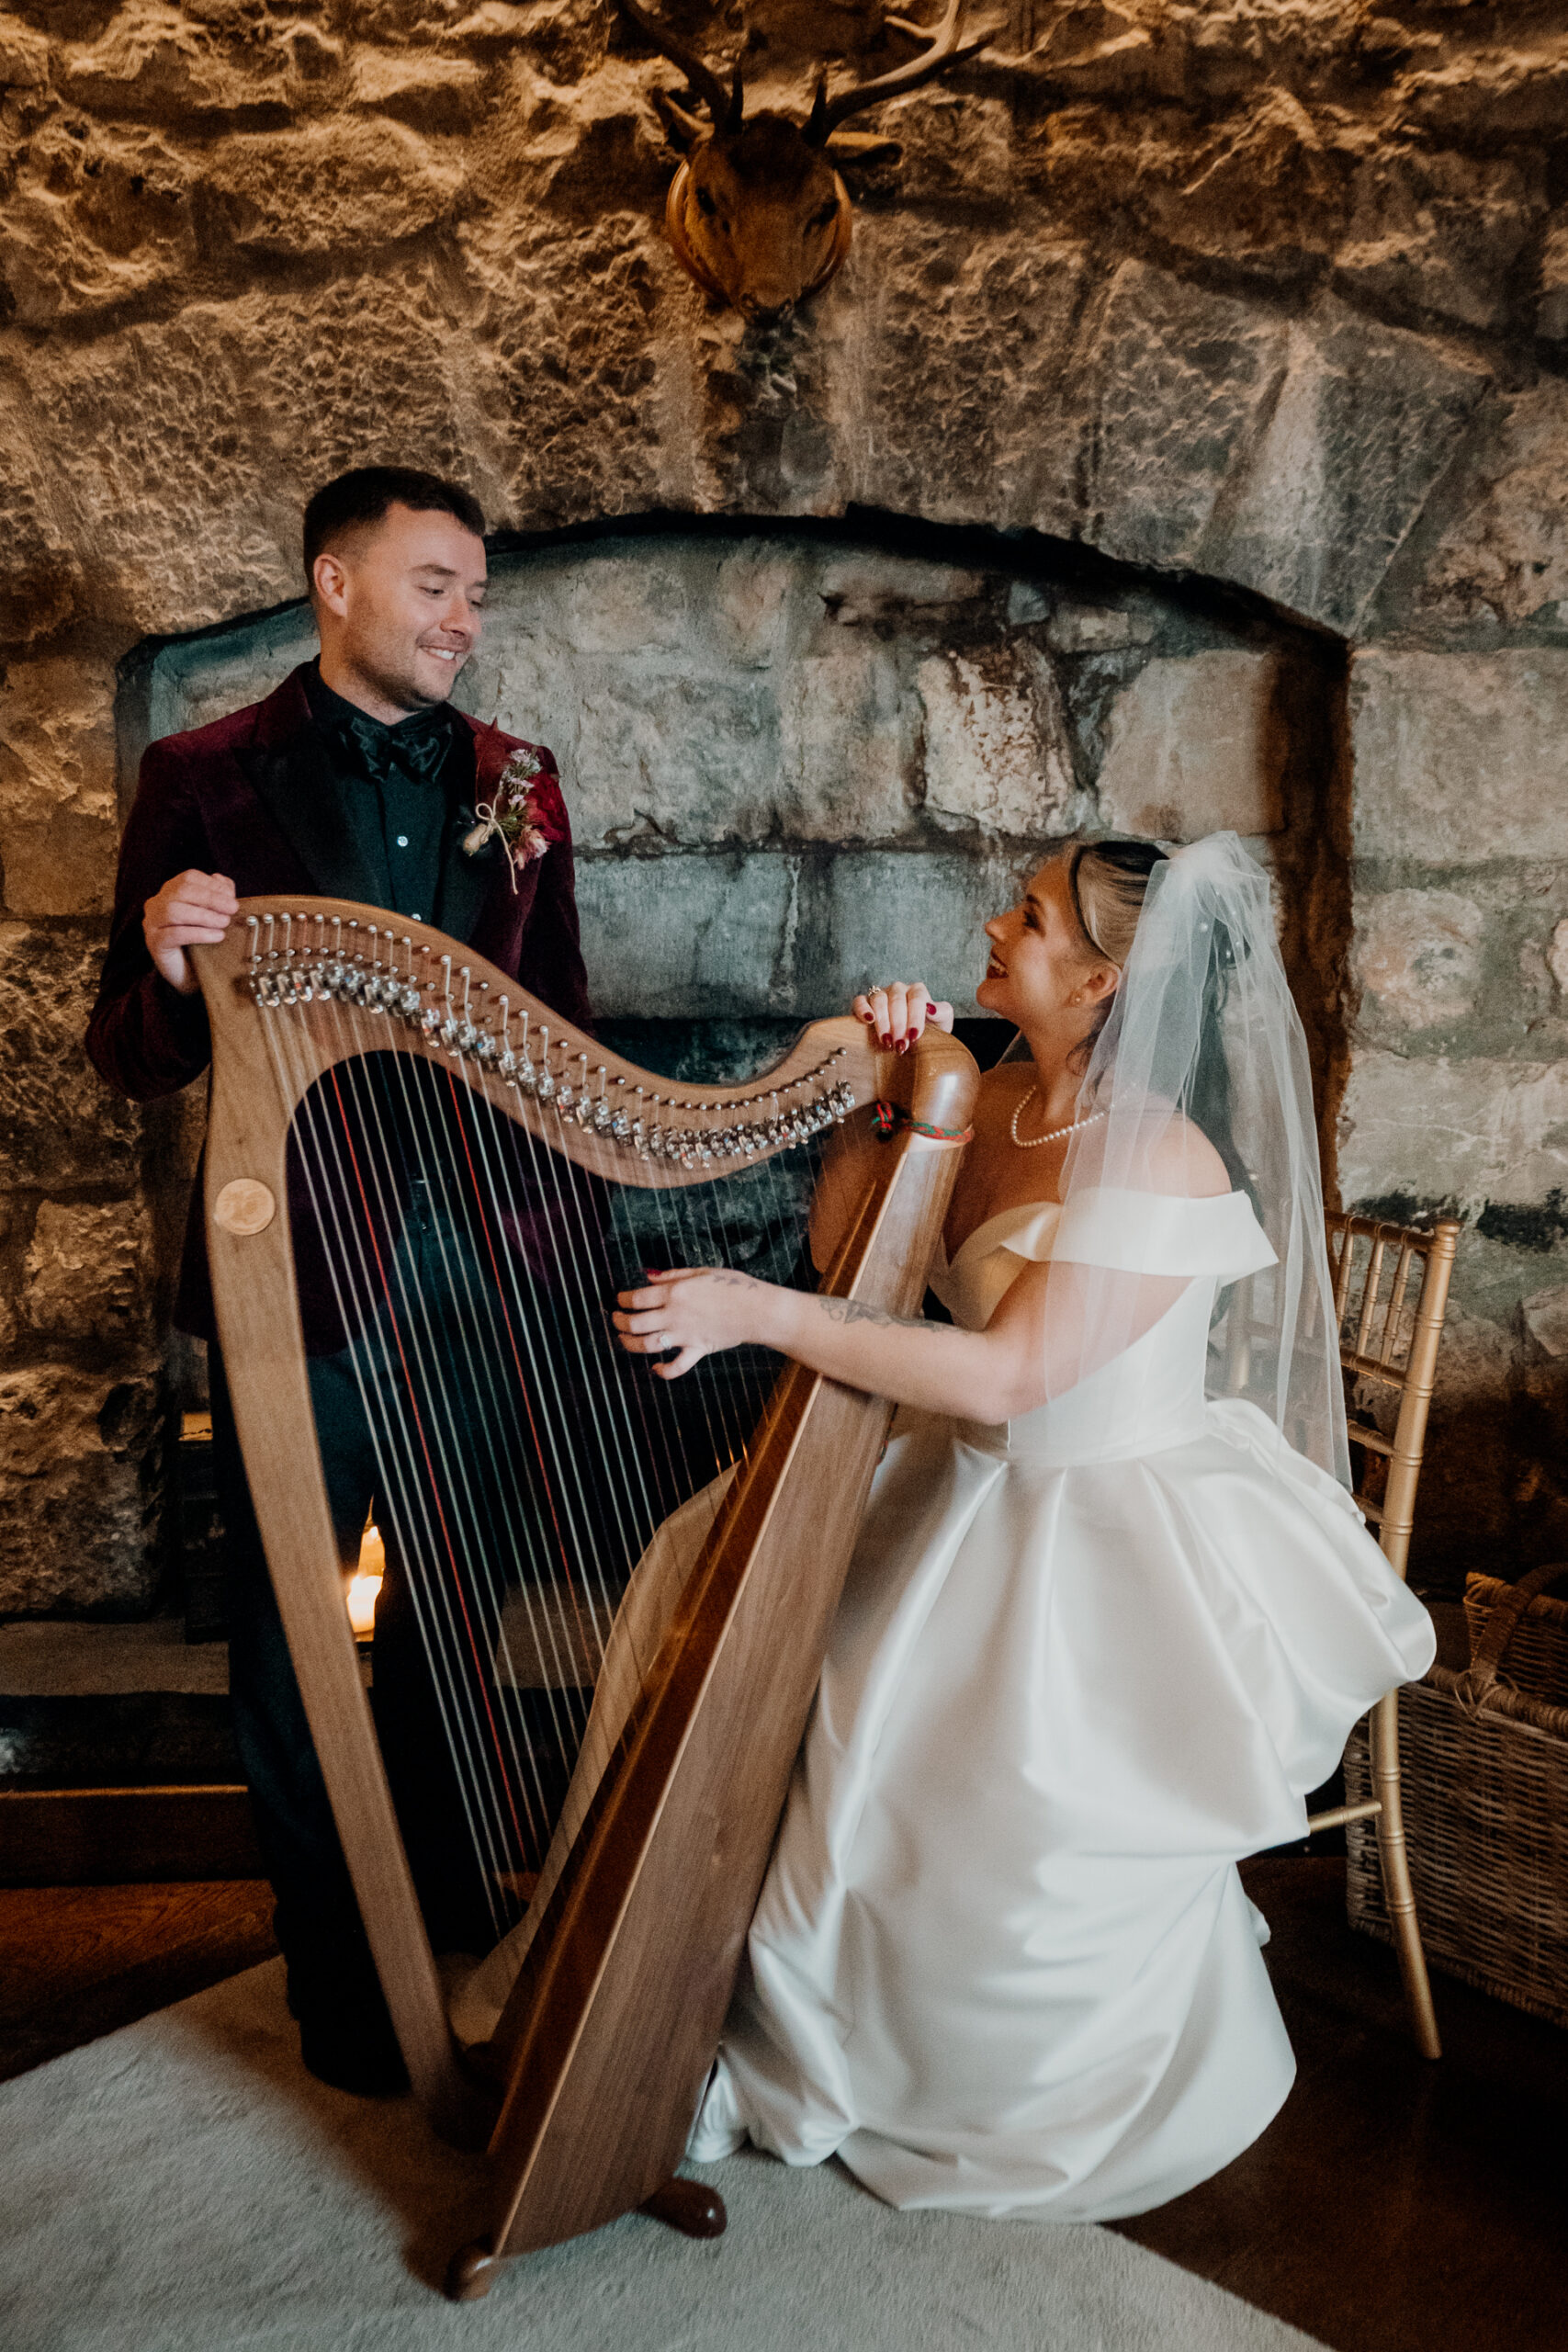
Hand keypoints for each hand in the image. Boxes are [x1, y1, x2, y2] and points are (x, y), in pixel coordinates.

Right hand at [143, 870, 237, 995]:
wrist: (191, 975)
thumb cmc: (202, 943)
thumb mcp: (214, 916)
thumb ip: (219, 896)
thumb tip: (224, 883)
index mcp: (170, 892)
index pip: (189, 878)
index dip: (212, 885)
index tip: (232, 897)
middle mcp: (157, 904)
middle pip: (181, 891)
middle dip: (211, 899)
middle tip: (232, 909)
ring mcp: (152, 923)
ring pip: (174, 911)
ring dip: (204, 915)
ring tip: (224, 923)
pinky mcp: (154, 943)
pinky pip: (174, 934)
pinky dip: (198, 933)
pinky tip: (216, 936)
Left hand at [613, 1266, 772, 1379]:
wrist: (757, 1308)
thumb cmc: (733, 1286)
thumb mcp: (701, 1271)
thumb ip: (672, 1275)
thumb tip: (649, 1277)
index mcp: (675, 1292)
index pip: (637, 1298)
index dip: (622, 1300)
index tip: (619, 1300)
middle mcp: (675, 1314)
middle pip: (636, 1323)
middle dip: (620, 1322)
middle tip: (616, 1320)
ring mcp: (685, 1334)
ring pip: (648, 1345)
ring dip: (630, 1345)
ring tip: (624, 1340)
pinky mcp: (698, 1349)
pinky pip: (677, 1366)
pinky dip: (664, 1371)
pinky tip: (655, 1368)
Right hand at [852, 982, 953, 1054]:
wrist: (910, 1043)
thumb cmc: (927, 1033)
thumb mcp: (941, 1025)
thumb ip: (943, 1013)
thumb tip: (932, 1008)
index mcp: (917, 992)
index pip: (917, 998)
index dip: (915, 1017)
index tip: (914, 1036)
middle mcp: (899, 989)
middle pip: (897, 1000)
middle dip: (899, 1024)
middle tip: (900, 1045)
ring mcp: (881, 994)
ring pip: (879, 1000)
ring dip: (883, 1022)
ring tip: (886, 1041)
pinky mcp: (864, 1003)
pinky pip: (860, 1001)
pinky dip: (863, 1009)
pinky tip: (869, 1021)